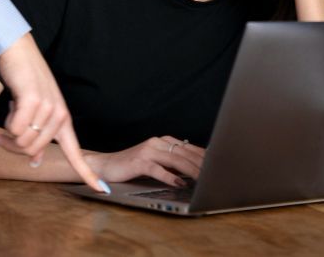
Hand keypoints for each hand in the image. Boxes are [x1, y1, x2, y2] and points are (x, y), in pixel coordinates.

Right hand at [0, 33, 106, 191]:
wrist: (20, 54)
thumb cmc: (25, 85)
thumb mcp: (36, 112)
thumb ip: (37, 136)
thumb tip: (34, 162)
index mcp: (63, 122)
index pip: (76, 152)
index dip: (87, 173)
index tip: (101, 190)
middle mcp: (59, 117)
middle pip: (30, 151)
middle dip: (12, 145)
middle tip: (5, 129)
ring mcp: (49, 108)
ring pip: (21, 141)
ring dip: (8, 129)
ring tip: (13, 109)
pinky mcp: (34, 101)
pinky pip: (14, 128)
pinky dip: (7, 119)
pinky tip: (12, 102)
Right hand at [89, 136, 205, 187]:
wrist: (106, 165)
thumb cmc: (132, 166)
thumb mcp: (155, 162)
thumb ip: (171, 162)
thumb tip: (194, 169)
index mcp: (162, 141)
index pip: (188, 147)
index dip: (204, 156)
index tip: (218, 163)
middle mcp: (157, 143)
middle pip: (184, 152)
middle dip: (201, 163)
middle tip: (215, 173)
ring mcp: (147, 151)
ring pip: (175, 159)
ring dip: (190, 170)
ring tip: (202, 178)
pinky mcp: (139, 162)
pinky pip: (157, 169)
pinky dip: (170, 176)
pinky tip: (179, 182)